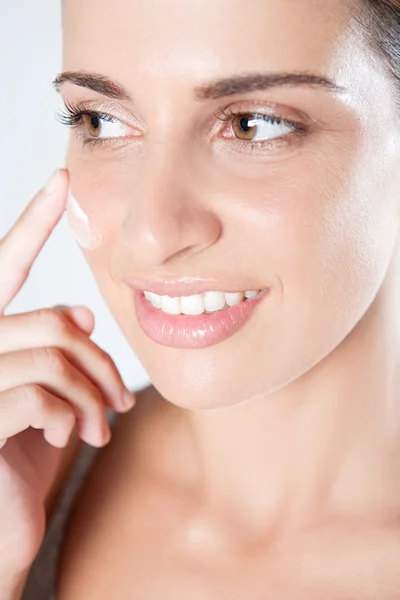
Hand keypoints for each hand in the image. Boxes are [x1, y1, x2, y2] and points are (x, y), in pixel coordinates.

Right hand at [0, 169, 135, 573]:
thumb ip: (57, 353)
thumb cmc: (24, 459)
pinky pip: (42, 391)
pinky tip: (74, 436)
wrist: (1, 528)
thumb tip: (82, 315)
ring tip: (104, 422)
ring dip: (94, 392)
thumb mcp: (50, 400)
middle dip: (101, 362)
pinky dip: (73, 413)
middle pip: (56, 322)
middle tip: (120, 398)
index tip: (62, 182)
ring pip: (56, 354)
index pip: (7, 265)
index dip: (33, 222)